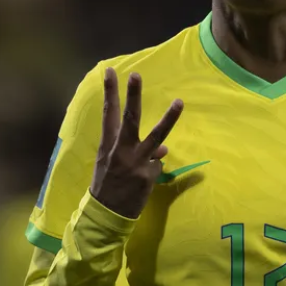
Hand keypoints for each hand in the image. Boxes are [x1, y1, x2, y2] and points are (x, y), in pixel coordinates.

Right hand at [89, 68, 183, 218]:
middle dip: (133, 96)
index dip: (109, 92)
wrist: (106, 214)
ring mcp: (136, 162)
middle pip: (130, 119)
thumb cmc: (107, 185)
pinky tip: (143, 181)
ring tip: (179, 101)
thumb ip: (130, 150)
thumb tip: (162, 148)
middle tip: (136, 75)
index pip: (108, 114)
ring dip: (168, 119)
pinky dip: (153, 169)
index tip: (110, 71)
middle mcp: (121, 151)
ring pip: (156, 137)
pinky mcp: (148, 176)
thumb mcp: (110, 164)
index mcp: (107, 145)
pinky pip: (157, 165)